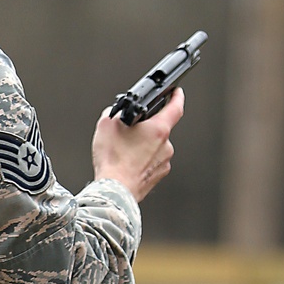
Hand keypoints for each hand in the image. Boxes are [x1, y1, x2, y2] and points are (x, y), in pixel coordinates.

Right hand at [90, 87, 183, 202]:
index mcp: (158, 129)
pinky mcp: (157, 176)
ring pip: (154, 147)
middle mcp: (166, 146)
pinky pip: (151, 163)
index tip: (177, 93)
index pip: (175, 107)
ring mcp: (163, 162)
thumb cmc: (114, 161)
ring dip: (142, 146)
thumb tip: (116, 114)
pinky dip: (141, 161)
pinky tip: (127, 164)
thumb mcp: (106, 125)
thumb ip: (114, 113)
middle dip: (145, 129)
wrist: (114, 191)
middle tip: (127, 133)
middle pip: (159, 129)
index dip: (176, 97)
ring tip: (124, 152)